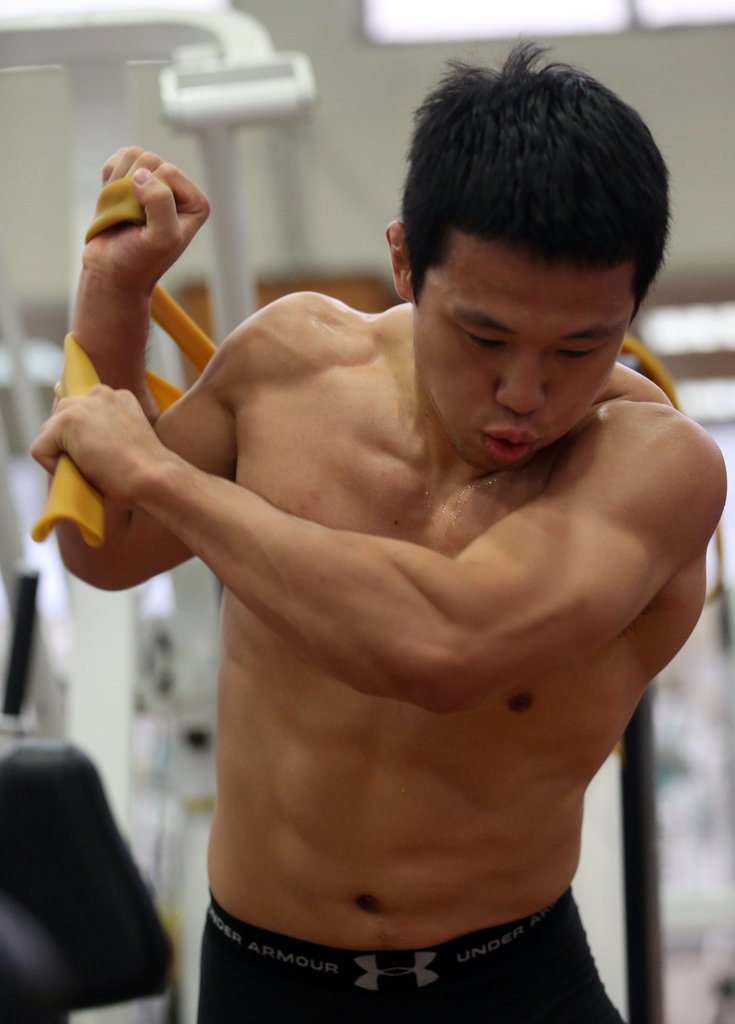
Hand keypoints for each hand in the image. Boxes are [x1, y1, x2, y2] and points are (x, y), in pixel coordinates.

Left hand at [31, 386, 171, 507]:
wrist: (154, 477)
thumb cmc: (148, 471)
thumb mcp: (130, 441)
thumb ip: (108, 432)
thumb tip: (83, 446)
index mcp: (119, 397)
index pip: (83, 411)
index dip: (83, 438)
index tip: (101, 455)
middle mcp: (100, 394)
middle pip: (61, 417)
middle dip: (67, 443)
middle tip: (91, 465)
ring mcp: (81, 406)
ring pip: (49, 432)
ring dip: (61, 454)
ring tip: (88, 469)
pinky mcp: (65, 422)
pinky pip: (40, 449)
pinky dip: (51, 467)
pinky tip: (79, 472)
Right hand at [83, 147, 209, 293]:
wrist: (112, 273)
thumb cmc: (139, 261)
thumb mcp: (161, 238)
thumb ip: (160, 203)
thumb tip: (141, 175)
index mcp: (195, 203)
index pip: (168, 171)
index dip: (148, 195)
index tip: (145, 225)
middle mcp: (178, 190)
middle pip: (149, 160)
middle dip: (132, 188)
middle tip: (130, 220)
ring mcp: (154, 183)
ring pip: (132, 156)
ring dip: (118, 185)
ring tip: (122, 213)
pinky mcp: (131, 181)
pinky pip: (117, 160)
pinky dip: (108, 179)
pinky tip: (113, 202)